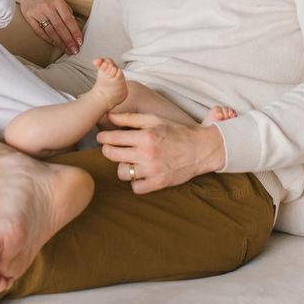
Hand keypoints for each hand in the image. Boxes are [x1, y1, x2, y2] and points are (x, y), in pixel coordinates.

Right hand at [12, 0, 81, 54]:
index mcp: (58, 2)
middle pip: (60, 27)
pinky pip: (39, 32)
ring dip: (60, 42)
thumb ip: (66, 13)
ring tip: (67, 50)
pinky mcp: (29, 17)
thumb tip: (75, 30)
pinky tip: (55, 44)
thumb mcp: (59, 0)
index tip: (80, 41)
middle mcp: (47, 7)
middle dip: (68, 40)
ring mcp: (37, 12)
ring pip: (50, 31)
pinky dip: (48, 39)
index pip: (68, 20)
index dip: (75, 32)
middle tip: (75, 50)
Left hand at [96, 112, 226, 193]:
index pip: (113, 138)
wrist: (201, 149)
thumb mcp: (154, 119)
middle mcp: (147, 154)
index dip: (104, 138)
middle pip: (112, 155)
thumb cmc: (177, 132)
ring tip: (128, 161)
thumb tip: (109, 115)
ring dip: (122, 167)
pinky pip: (135, 187)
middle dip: (108, 151)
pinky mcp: (158, 184)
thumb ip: (130, 118)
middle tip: (111, 148)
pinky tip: (140, 173)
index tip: (102, 138)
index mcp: (145, 136)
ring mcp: (152, 170)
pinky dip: (135, 181)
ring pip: (122, 173)